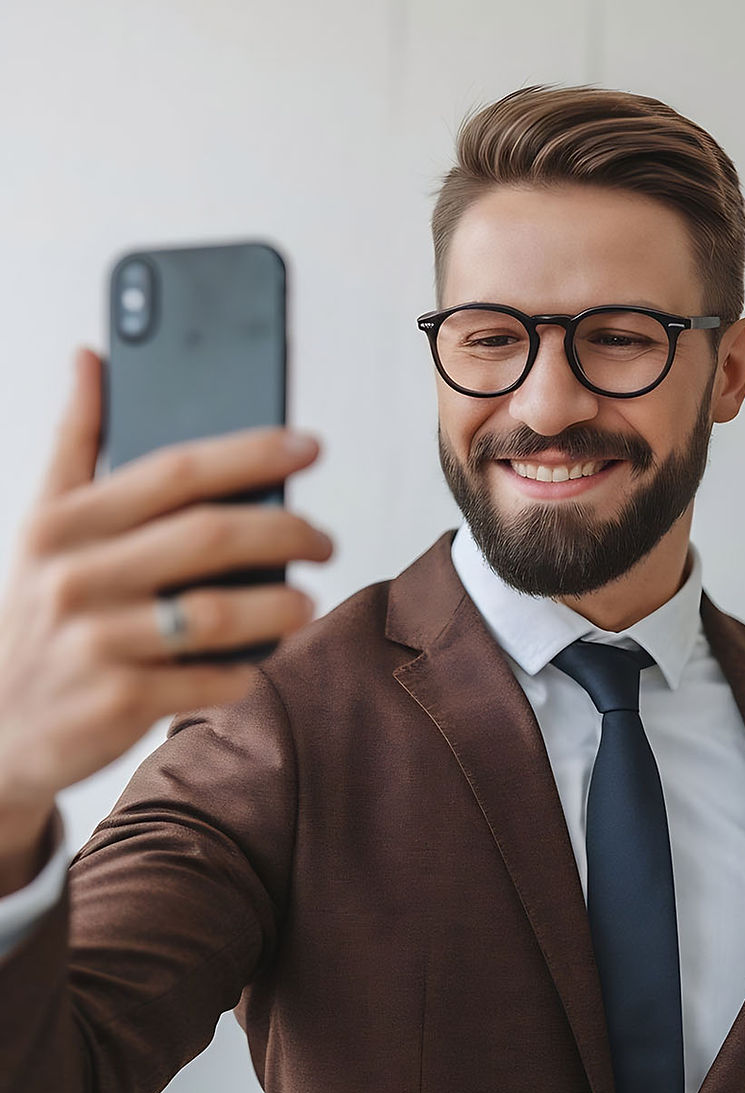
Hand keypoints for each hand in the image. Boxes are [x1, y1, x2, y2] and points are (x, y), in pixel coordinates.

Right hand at [0, 347, 333, 815]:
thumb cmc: (39, 615)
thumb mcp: (43, 526)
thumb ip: (75, 443)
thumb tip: (92, 357)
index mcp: (65, 523)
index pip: (175, 471)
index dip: (250, 453)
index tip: (308, 447)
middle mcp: (77, 576)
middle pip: (208, 537)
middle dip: (285, 531)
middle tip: (323, 540)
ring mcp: (98, 642)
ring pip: (216, 612)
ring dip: (278, 605)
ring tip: (306, 601)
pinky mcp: (119, 701)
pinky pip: (207, 679)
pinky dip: (243, 670)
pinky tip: (256, 661)